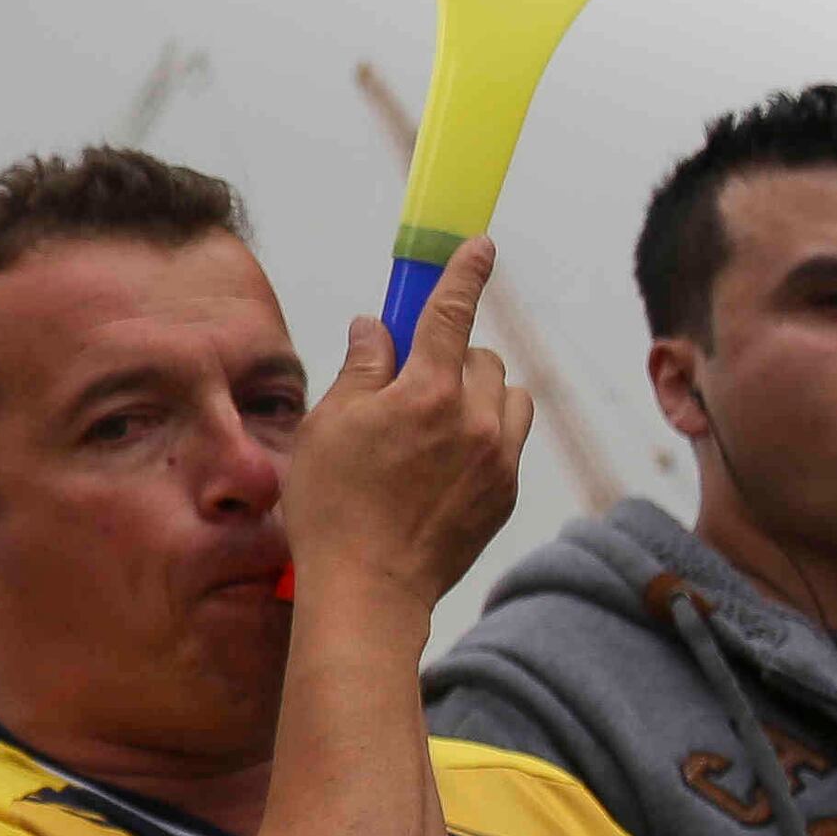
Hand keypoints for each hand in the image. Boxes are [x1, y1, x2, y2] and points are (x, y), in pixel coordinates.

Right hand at [278, 239, 531, 626]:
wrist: (369, 589)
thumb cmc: (334, 506)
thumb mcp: (328, 426)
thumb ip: (361, 369)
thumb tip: (378, 330)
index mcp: (427, 392)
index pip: (451, 312)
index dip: (465, 273)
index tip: (480, 247)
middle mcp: (474, 419)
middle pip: (480, 356)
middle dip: (450, 356)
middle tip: (410, 382)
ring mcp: (498, 459)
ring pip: (508, 396)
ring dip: (479, 393)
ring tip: (437, 421)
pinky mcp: (506, 494)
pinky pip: (508, 441)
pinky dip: (484, 435)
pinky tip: (442, 464)